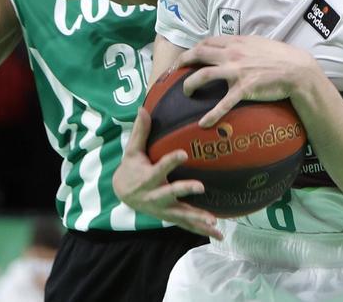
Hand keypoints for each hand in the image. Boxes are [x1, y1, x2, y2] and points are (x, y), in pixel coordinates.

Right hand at [113, 109, 222, 239]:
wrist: (123, 193)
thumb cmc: (131, 167)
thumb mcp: (132, 150)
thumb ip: (140, 132)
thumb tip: (142, 108)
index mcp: (147, 178)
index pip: (159, 168)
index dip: (170, 162)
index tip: (183, 153)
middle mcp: (155, 195)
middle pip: (171, 194)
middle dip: (184, 191)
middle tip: (201, 187)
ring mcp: (164, 209)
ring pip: (181, 215)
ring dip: (197, 218)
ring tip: (214, 222)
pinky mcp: (171, 216)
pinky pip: (188, 225)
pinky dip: (202, 230)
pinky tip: (219, 234)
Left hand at [176, 35, 324, 126]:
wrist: (297, 70)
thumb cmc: (281, 56)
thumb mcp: (259, 43)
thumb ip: (243, 44)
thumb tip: (232, 46)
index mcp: (236, 42)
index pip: (207, 42)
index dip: (193, 49)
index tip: (186, 57)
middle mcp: (232, 54)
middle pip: (198, 54)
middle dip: (181, 62)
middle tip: (172, 72)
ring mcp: (237, 71)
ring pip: (203, 75)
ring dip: (189, 84)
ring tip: (185, 92)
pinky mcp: (244, 89)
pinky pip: (223, 103)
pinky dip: (212, 115)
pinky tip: (203, 124)